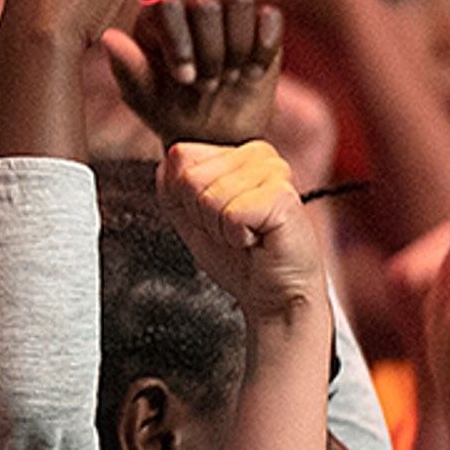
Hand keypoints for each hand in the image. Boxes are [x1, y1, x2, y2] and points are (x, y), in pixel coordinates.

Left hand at [102, 0, 284, 147]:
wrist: (211, 135)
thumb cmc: (169, 111)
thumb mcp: (142, 96)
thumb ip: (127, 66)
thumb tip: (108, 36)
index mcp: (157, 18)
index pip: (168, 8)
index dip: (180, 44)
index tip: (184, 81)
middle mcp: (191, 5)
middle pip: (206, 4)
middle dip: (210, 52)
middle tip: (207, 86)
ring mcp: (227, 11)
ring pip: (238, 1)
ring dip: (237, 46)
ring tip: (231, 77)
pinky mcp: (261, 23)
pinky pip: (270, 16)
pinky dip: (264, 46)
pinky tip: (253, 73)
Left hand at [159, 138, 325, 316]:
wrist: (274, 294)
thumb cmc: (240, 260)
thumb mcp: (191, 220)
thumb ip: (172, 189)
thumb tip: (166, 162)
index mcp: (237, 154)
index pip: (180, 156)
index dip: (186, 199)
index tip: (215, 218)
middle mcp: (259, 155)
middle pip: (189, 177)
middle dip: (201, 216)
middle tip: (231, 231)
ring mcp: (274, 172)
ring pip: (208, 197)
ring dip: (219, 229)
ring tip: (245, 236)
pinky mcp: (282, 196)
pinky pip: (231, 215)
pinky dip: (236, 237)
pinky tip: (258, 240)